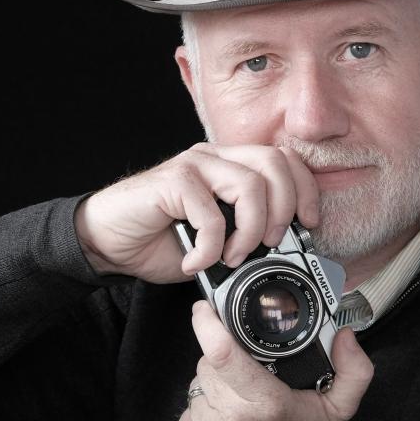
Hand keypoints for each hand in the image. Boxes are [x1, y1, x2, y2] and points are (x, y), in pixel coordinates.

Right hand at [74, 144, 318, 282]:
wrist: (110, 243)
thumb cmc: (164, 240)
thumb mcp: (219, 240)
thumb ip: (248, 235)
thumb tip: (285, 253)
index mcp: (232, 166)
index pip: (285, 160)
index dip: (306, 190)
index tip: (309, 224)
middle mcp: (216, 158)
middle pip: (274, 162)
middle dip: (284, 210)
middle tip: (271, 244)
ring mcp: (193, 165)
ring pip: (249, 184)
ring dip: (250, 231)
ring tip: (232, 257)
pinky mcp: (171, 181)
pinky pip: (209, 211)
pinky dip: (210, 246)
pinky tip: (196, 261)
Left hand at [175, 301, 374, 420]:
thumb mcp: (338, 410)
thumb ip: (353, 371)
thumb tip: (345, 336)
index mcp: (265, 403)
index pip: (224, 353)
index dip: (208, 324)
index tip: (205, 308)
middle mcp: (230, 417)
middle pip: (211, 360)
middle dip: (224, 353)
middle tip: (247, 370)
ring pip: (199, 379)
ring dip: (215, 379)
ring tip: (239, 396)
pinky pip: (190, 404)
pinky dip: (206, 403)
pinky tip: (225, 415)